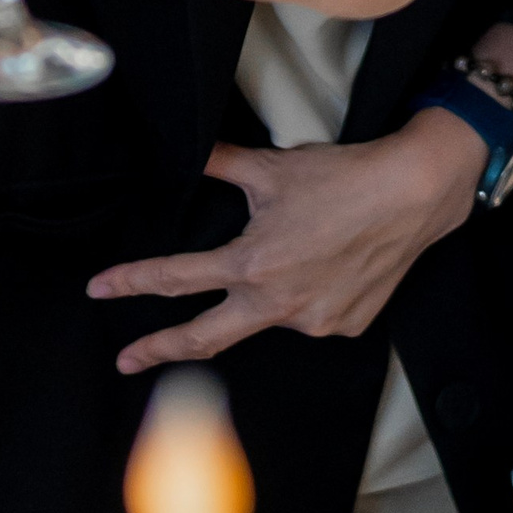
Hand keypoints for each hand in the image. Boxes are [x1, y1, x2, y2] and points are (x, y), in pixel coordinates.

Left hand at [86, 113, 485, 375]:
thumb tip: (186, 152)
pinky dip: (308, 296)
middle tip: (126, 361)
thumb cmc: (342, 178)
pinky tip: (330, 265)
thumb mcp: (270, 168)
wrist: (412, 194)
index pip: (174, 279)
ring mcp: (313, 321)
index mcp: (250, 265)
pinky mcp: (345, 326)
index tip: (100, 290)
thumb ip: (220, 165)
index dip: (130, 283)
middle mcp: (277, 303)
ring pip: (268, 314)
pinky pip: (312, 316)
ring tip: (301, 250)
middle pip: (203, 337)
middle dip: (158, 350)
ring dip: (265, 294)